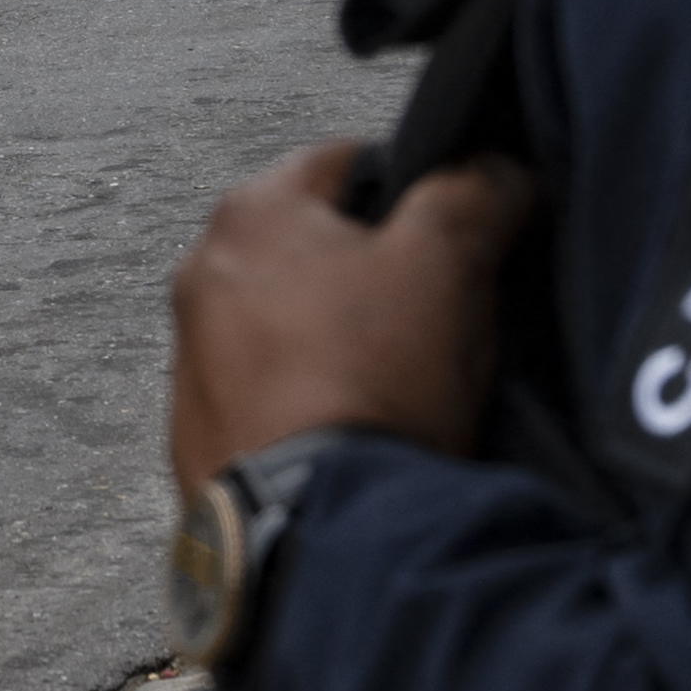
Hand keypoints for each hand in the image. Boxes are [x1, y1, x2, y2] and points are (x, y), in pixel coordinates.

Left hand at [168, 143, 530, 498]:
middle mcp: (201, 278)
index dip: (417, 188)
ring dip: (341, 342)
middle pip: (317, 249)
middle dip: (377, 274)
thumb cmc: (371, 379)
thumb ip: (476, 191)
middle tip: (438, 314)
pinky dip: (313, 404)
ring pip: (291, 326)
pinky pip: (273, 399)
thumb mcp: (447, 257)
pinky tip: (360, 431)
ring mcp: (193, 364)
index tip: (455, 230)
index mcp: (251, 213)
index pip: (347, 162)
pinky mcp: (201, 437)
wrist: (317, 527)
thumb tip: (496, 172)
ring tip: (404, 383)